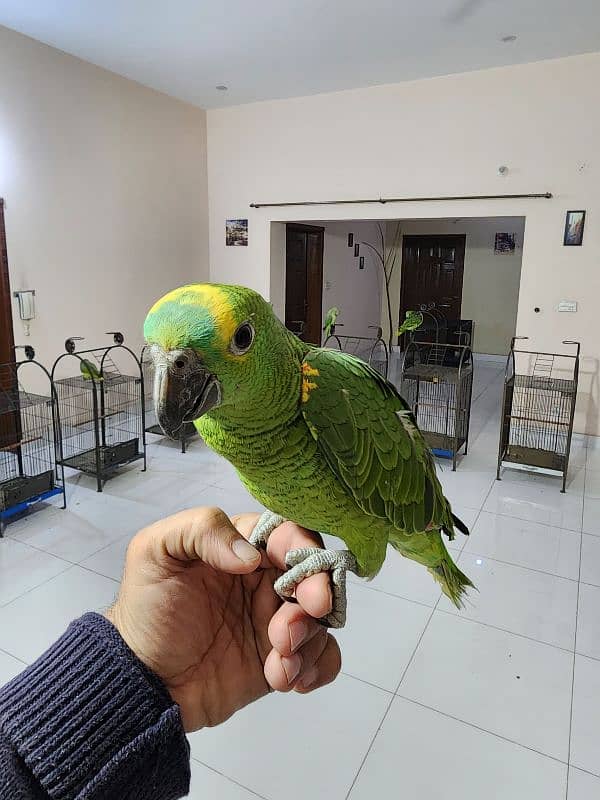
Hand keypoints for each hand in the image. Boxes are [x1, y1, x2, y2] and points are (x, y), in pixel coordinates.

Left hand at [105, 507, 340, 731]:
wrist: (141, 680)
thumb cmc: (146, 609)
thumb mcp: (156, 551)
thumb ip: (202, 531)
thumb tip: (251, 555)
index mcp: (243, 547)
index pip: (290, 535)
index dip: (305, 553)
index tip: (302, 582)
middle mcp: (266, 580)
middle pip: (315, 577)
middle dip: (316, 600)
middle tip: (289, 629)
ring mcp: (276, 620)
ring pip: (322, 620)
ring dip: (310, 640)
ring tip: (277, 661)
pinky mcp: (280, 659)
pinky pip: (322, 657)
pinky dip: (317, 667)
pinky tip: (286, 678)